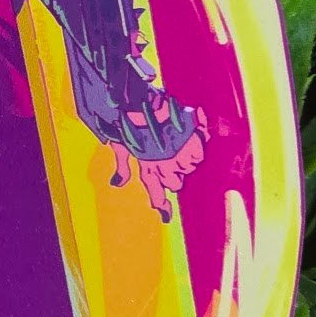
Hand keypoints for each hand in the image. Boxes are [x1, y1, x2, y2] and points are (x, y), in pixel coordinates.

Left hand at [109, 107, 209, 221]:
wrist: (138, 100)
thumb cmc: (128, 121)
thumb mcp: (121, 144)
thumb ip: (122, 167)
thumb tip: (116, 184)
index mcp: (146, 164)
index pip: (154, 191)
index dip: (160, 204)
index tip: (166, 216)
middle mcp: (163, 163)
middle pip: (176, 184)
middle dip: (175, 174)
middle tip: (170, 156)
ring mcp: (177, 154)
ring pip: (189, 168)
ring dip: (186, 158)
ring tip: (177, 142)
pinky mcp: (190, 141)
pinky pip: (199, 155)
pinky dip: (196, 145)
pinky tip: (189, 135)